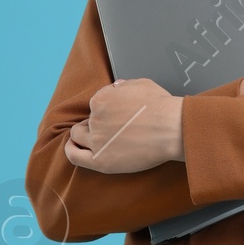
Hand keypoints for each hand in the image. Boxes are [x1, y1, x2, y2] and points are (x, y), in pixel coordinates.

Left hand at [65, 78, 184, 171]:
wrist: (172, 129)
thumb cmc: (162, 107)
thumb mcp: (142, 84)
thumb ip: (124, 86)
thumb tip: (116, 88)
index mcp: (101, 98)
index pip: (96, 104)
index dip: (106, 109)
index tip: (116, 115)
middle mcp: (95, 119)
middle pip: (87, 121)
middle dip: (94, 123)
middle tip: (109, 128)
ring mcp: (96, 140)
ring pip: (78, 136)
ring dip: (83, 135)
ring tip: (93, 139)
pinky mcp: (100, 160)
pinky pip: (75, 156)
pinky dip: (71, 151)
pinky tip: (73, 148)